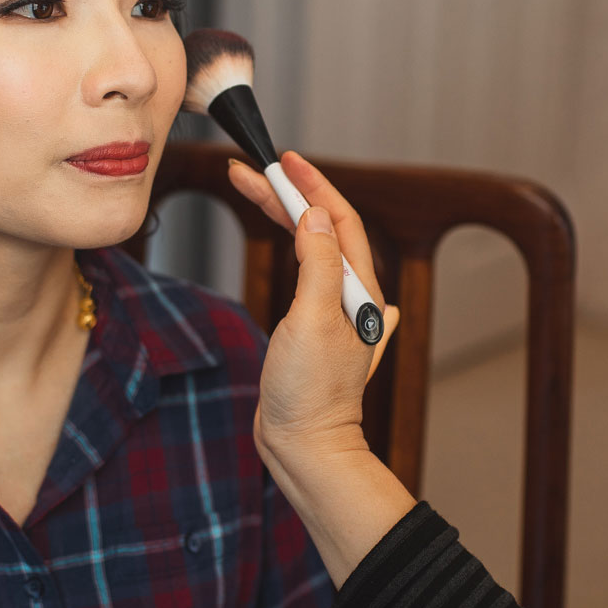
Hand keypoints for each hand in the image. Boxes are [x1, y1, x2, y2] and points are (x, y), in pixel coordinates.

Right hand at [229, 151, 417, 585]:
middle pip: (322, 231)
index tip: (283, 160)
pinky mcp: (314, 333)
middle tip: (250, 171)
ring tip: (257, 193)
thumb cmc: (309, 391)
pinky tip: (308, 249)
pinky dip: (296, 250)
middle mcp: (351, 299)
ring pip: (312, 251)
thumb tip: (315, 215)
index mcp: (357, 291)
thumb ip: (316, 264)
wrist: (306, 447)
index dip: (312, 185)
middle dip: (288, 197)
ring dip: (287, 219)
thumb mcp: (311, 318)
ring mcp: (334, 316)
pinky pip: (307, 276)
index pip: (339, 220)